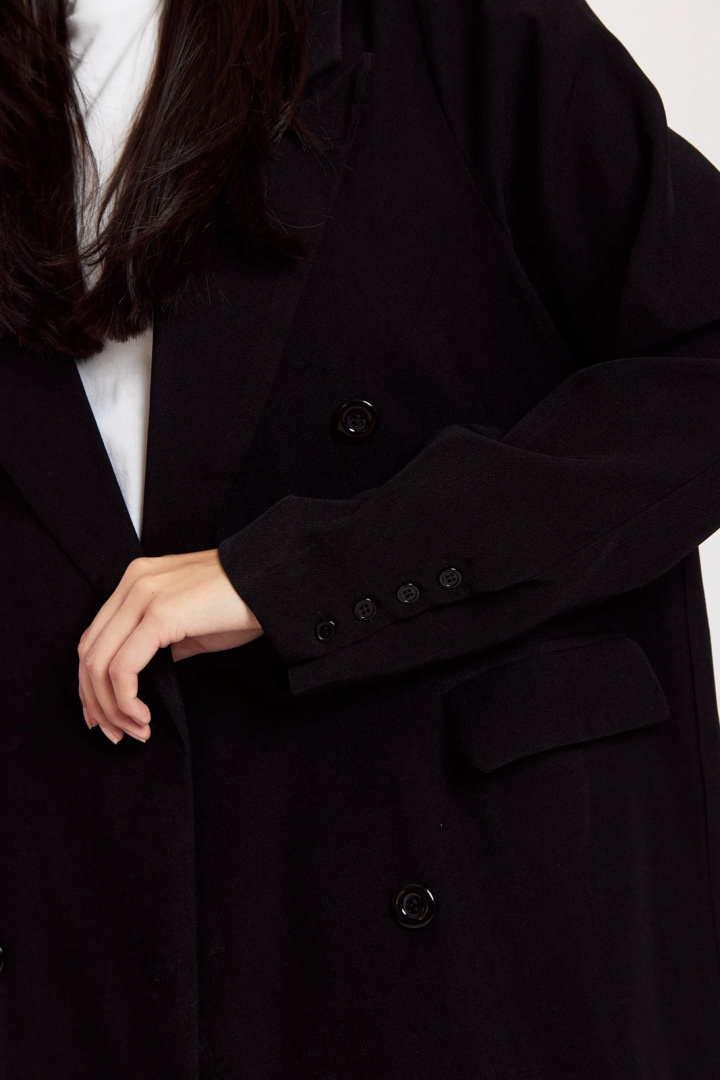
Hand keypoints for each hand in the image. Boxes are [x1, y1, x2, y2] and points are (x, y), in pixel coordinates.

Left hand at [77, 549, 262, 743]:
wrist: (275, 582)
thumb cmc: (243, 603)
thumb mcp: (191, 622)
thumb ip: (162, 642)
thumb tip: (146, 675)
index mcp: (137, 580)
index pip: (95, 638)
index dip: (91, 683)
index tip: (104, 715)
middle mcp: (133, 582)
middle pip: (89, 653)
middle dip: (96, 702)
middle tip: (115, 734)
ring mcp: (143, 595)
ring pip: (99, 664)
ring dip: (112, 707)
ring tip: (135, 730)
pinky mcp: (159, 614)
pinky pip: (124, 668)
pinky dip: (126, 700)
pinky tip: (144, 716)